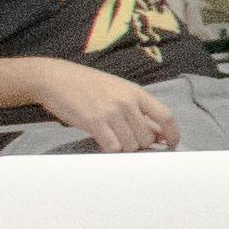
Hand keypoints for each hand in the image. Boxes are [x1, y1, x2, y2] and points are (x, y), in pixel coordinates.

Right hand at [28, 59, 168, 149]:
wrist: (55, 79)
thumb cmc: (88, 86)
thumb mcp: (119, 90)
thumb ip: (137, 109)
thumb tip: (157, 133)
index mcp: (137, 93)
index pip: (166, 117)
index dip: (172, 134)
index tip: (171, 145)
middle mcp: (127, 102)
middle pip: (147, 137)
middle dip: (140, 145)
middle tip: (127, 141)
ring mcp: (111, 112)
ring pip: (131, 145)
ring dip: (123, 148)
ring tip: (111, 138)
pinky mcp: (94, 122)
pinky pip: (112, 147)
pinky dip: (109, 149)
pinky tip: (101, 141)